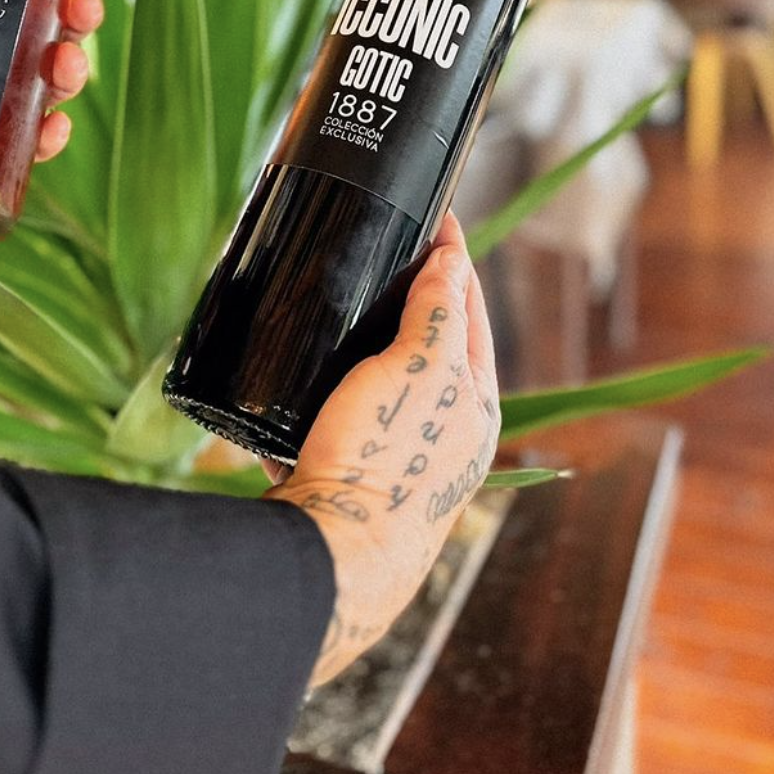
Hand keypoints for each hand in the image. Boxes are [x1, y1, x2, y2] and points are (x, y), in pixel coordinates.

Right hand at [265, 212, 499, 685]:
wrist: (330, 558)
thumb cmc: (384, 462)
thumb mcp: (417, 369)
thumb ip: (438, 313)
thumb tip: (451, 261)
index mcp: (475, 407)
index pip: (470, 312)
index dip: (452, 259)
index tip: (434, 215)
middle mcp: (444, 436)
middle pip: (430, 348)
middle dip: (409, 301)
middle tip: (384, 251)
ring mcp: (395, 459)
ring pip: (380, 385)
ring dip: (363, 347)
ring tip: (339, 304)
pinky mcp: (346, 476)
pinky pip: (336, 420)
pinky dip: (322, 392)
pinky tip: (298, 375)